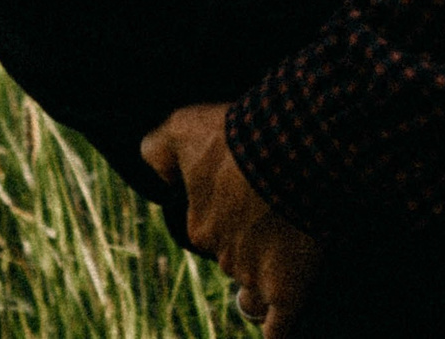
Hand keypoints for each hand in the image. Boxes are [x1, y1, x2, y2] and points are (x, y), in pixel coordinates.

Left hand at [141, 104, 324, 335]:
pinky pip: (278, 328)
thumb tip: (150, 170)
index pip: (208, 230)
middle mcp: (224, 255)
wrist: (294, 146)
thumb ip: (156, 148)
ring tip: (280, 261)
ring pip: (252, 293)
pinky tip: (276, 328)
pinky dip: (276, 330)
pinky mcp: (289, 289)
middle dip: (247, 244)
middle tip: (272, 216)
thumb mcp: (182, 126)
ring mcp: (256, 276)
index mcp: (200, 223)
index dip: (227, 214)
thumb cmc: (237, 135)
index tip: (245, 196)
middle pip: (234, 259)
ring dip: (262, 282)